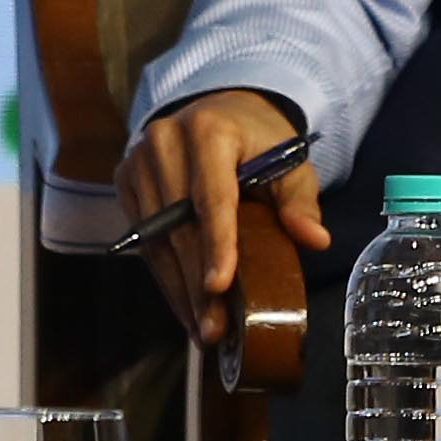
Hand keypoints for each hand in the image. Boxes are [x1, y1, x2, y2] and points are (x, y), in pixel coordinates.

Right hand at [121, 89, 325, 344]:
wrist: (214, 109)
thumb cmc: (257, 140)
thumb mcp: (289, 160)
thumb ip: (300, 199)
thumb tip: (315, 240)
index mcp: (209, 130)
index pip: (211, 196)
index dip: (216, 244)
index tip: (219, 287)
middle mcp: (164, 141)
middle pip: (179, 226)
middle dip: (197, 284)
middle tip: (214, 329)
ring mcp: (138, 162)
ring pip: (156, 240)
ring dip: (179, 290)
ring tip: (201, 330)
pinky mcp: (125, 181)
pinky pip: (144, 241)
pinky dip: (165, 278)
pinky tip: (184, 308)